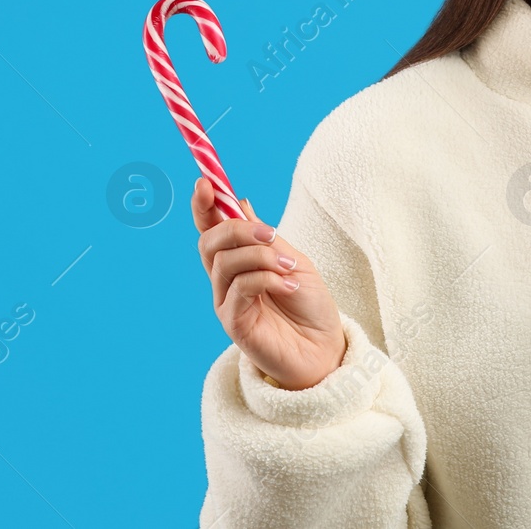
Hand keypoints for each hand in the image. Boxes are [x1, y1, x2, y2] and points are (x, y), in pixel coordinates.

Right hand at [192, 177, 346, 390]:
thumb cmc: (311, 306)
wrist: (326, 349)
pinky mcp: (234, 323)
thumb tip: (240, 202)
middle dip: (236, 228)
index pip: (210, 229)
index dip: (203, 206)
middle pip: (209, 242)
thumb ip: (265, 237)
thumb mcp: (293, 260)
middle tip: (270, 233)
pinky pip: (240, 288)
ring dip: (260, 256)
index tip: (205, 182)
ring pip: (225, 262)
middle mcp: (226, 280)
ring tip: (288, 267)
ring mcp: (227, 302)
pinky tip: (288, 286)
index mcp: (239, 261)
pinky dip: (266, 278)